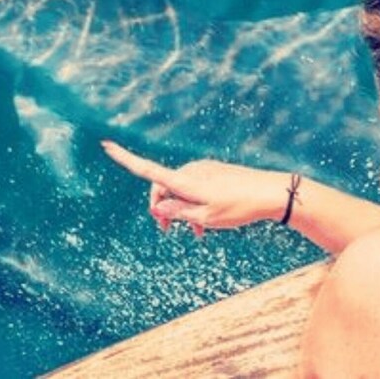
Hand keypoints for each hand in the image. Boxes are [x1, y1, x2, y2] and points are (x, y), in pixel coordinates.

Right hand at [101, 140, 290, 234]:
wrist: (272, 193)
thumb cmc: (240, 207)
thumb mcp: (206, 217)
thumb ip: (179, 212)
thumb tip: (158, 208)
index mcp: (185, 181)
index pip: (148, 170)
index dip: (125, 159)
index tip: (106, 145)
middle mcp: (191, 171)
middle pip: (163, 186)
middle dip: (161, 208)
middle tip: (167, 232)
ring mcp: (204, 171)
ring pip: (180, 190)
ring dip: (181, 210)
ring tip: (195, 235)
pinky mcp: (215, 173)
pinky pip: (195, 188)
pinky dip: (194, 204)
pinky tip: (207, 224)